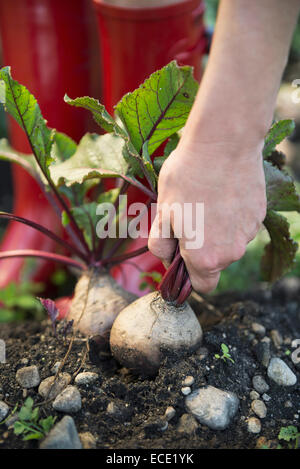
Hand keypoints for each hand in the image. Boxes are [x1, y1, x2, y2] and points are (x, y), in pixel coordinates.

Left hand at [148, 138, 266, 293]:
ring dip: (216, 231)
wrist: (223, 143)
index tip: (180, 256)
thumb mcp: (162, 212)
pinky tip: (220, 193)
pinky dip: (230, 216)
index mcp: (205, 258)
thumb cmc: (187, 178)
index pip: (202, 286)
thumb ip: (160, 244)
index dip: (188, 276)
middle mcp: (232, 252)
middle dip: (200, 249)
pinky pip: (240, 225)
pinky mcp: (259, 215)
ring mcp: (249, 233)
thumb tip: (167, 257)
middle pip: (215, 263)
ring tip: (204, 201)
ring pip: (228, 243)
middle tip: (187, 218)